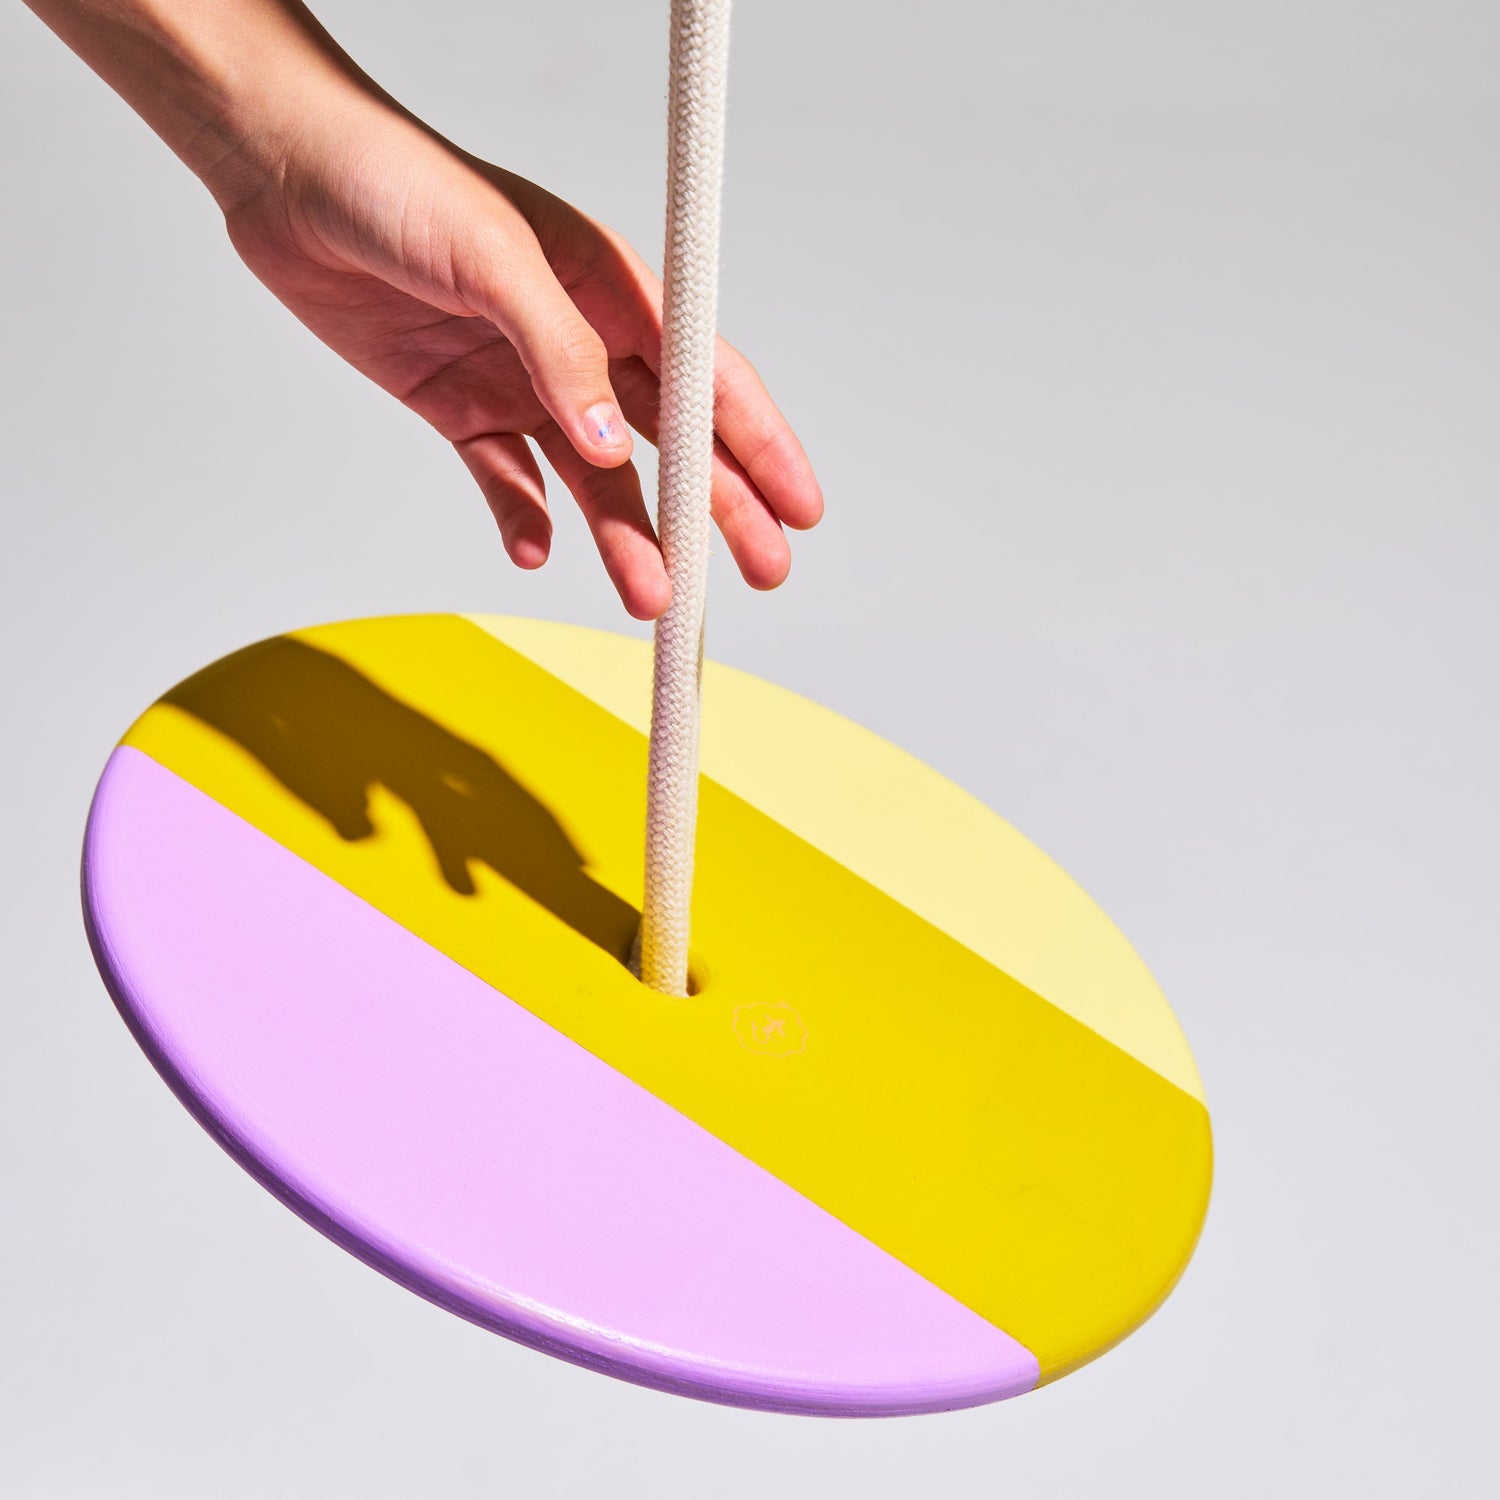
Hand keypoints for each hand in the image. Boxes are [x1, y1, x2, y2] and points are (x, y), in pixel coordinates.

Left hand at [219, 98, 821, 617]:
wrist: (284, 174)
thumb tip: (614, 449)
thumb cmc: (397, 180)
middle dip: (718, 510)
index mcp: (614, 288)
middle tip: (763, 572)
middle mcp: (581, 342)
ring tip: (650, 597)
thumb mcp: (491, 257)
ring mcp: (523, 381)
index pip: (708, 377)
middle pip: (670, 442)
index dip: (760, 444)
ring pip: (594, 479)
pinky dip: (524, 518)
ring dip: (625, 537)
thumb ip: (559, 352)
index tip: (799, 505)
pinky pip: (507, 481)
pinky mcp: (461, 408)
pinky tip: (536, 553)